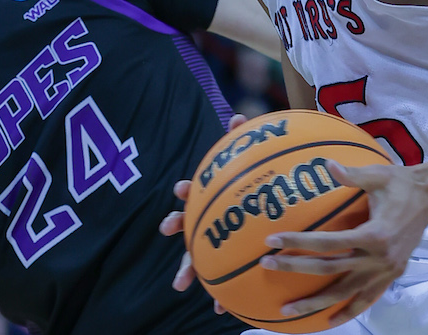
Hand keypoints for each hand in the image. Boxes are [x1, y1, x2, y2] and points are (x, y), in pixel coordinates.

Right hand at [160, 113, 247, 312]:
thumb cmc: (250, 185)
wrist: (260, 205)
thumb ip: (243, 142)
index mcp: (211, 198)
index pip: (194, 191)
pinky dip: (220, 295)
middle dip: (176, 225)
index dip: (186, 190)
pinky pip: (220, 279)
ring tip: (180, 285)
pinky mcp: (225, 262)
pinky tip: (220, 311)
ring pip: (195, 257)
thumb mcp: (249, 164)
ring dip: (187, 270)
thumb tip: (238, 117)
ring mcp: (211, 241)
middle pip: (186, 222)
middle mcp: (205, 219)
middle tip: (168, 228)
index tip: (180, 188)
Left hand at [257, 161, 427, 326]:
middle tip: (267, 265)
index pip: (328, 243)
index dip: (298, 242)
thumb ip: (350, 175)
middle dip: (296, 269)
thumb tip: (326, 164)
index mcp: (375, 234)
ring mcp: (385, 271)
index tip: (272, 241)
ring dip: (316, 303)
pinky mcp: (390, 276)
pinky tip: (330, 319)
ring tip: (288, 310)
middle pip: (330, 270)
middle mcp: (379, 258)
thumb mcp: (377, 175)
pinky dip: (348, 311)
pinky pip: (366, 299)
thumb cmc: (400, 183)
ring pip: (345, 293)